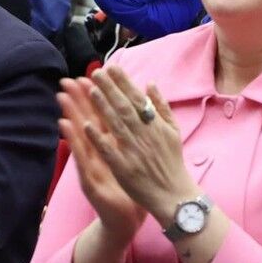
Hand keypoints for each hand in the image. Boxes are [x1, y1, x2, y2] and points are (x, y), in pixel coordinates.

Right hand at [56, 79, 146, 239]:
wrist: (126, 220)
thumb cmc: (130, 189)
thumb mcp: (129, 160)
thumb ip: (128, 137)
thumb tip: (129, 114)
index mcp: (110, 147)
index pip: (102, 117)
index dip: (95, 97)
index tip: (89, 76)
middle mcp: (97, 155)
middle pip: (87, 122)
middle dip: (78, 101)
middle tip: (66, 81)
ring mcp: (90, 167)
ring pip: (80, 138)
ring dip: (70, 116)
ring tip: (60, 97)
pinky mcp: (88, 181)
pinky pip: (80, 158)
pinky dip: (73, 142)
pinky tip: (65, 126)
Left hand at [74, 67, 194, 225]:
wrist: (175, 194)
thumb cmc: (172, 162)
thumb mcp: (173, 131)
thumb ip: (161, 107)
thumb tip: (150, 83)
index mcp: (156, 125)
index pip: (137, 98)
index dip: (123, 82)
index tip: (111, 67)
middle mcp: (145, 135)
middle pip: (124, 107)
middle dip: (110, 88)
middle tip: (95, 73)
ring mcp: (134, 151)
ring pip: (116, 125)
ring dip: (102, 107)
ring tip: (90, 91)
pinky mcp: (124, 168)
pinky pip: (110, 151)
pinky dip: (99, 138)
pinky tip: (86, 125)